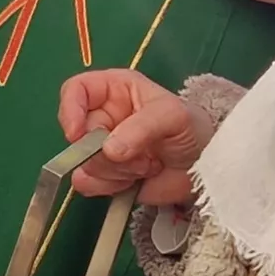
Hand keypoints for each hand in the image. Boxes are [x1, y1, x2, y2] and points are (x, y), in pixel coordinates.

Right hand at [57, 69, 206, 206]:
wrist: (204, 167)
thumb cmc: (191, 129)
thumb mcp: (172, 116)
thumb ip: (140, 127)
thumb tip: (108, 149)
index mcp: (113, 90)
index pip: (75, 90)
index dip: (70, 110)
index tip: (77, 134)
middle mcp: (102, 117)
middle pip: (78, 136)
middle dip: (107, 152)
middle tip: (140, 156)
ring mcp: (101, 148)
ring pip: (84, 163)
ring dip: (116, 171)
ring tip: (147, 164)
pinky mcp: (104, 176)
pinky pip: (88, 184)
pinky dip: (111, 186)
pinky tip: (135, 180)